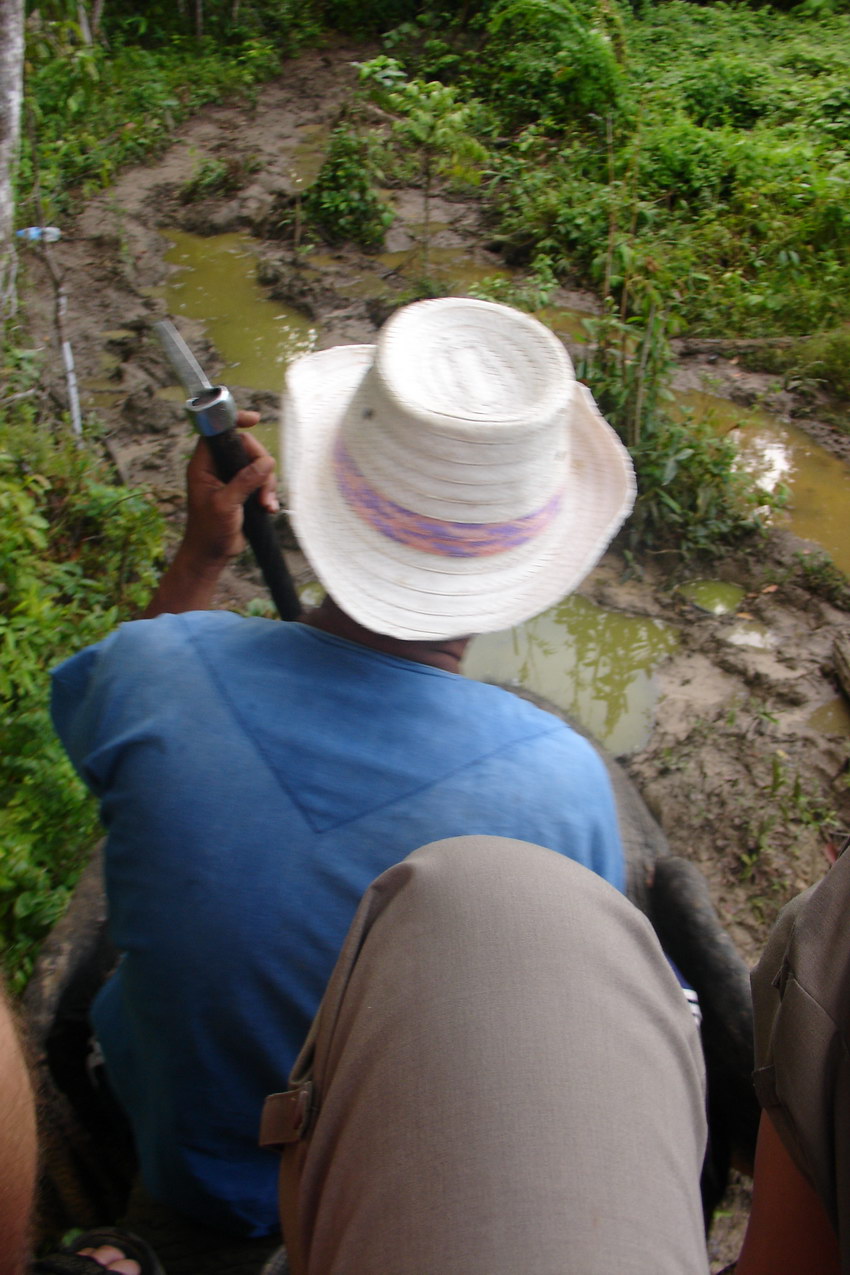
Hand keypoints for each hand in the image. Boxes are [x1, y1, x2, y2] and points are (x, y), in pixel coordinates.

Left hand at [182, 411, 278, 566]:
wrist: (211, 554)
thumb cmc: (209, 531)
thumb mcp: (226, 505)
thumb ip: (245, 481)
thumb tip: (267, 462)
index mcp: (203, 465)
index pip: (217, 432)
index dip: (234, 422)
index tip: (254, 420)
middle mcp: (216, 468)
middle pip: (245, 448)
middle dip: (261, 466)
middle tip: (265, 489)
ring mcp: (230, 478)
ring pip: (257, 466)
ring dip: (267, 484)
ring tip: (266, 505)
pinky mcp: (242, 490)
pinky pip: (261, 481)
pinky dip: (268, 494)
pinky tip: (268, 509)